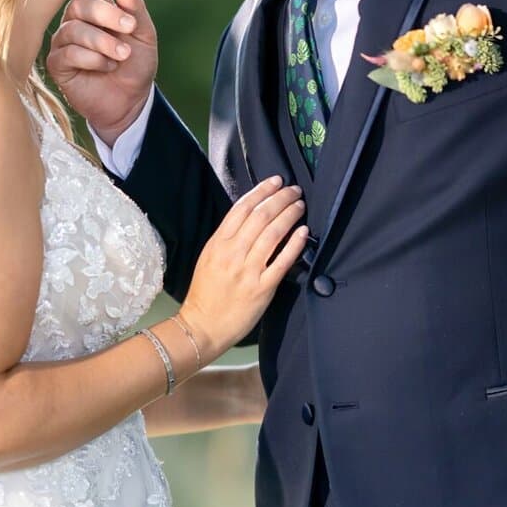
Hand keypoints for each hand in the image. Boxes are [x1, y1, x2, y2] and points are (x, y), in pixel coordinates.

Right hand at [47, 0, 158, 144]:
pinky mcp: (57, 65)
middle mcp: (74, 22)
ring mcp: (63, 43)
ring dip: (103, 42)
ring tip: (122, 55)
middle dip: (105, 13)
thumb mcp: (143, 36)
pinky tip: (106, 67)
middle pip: (79, 5)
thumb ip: (135, 10)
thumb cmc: (135, 65)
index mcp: (94, 10)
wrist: (131, 101)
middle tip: (129, 27)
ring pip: (74, 30)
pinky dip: (92, 59)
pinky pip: (68, 53)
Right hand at [181, 179, 307, 360]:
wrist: (203, 325)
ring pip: (273, 234)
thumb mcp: (209, 257)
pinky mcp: (262, 288)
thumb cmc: (205, 292)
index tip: (276, 181)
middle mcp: (233, 253)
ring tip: (300, 206)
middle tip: (294, 190)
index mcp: (218, 243)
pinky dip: (294, 244)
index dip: (261, 191)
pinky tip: (303, 232)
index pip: (242, 208)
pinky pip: (282, 261)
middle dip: (280, 199)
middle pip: (260, 216)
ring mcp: (248, 270)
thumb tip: (251, 218)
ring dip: (289, 215)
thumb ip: (227, 239)